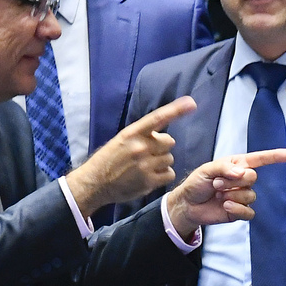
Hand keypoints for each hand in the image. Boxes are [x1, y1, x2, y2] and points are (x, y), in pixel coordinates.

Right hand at [65, 97, 195, 212]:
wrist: (95, 182)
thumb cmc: (109, 159)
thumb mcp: (122, 140)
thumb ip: (142, 136)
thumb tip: (163, 137)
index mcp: (132, 133)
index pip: (158, 118)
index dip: (176, 110)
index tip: (191, 103)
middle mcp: (140, 147)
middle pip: (169, 142)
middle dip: (162, 147)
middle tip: (148, 154)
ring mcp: (145, 165)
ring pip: (169, 159)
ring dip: (162, 162)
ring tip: (145, 167)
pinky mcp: (148, 181)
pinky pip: (169, 174)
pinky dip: (163, 176)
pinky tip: (150, 177)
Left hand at [164, 148, 285, 236]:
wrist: (188, 204)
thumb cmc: (197, 183)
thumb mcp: (207, 169)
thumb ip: (225, 168)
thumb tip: (243, 172)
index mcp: (238, 165)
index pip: (260, 159)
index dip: (275, 156)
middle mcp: (243, 180)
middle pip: (252, 178)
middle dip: (233, 180)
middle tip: (217, 183)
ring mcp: (242, 196)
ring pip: (250, 196)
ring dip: (232, 195)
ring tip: (218, 195)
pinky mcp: (239, 212)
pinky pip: (248, 212)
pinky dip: (237, 209)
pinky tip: (225, 205)